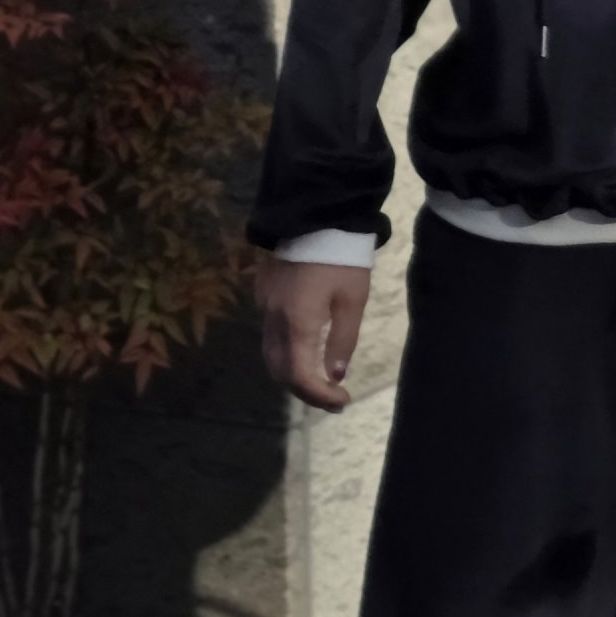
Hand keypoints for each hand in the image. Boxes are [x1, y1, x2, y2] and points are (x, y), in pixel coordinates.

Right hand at [254, 254, 370, 412]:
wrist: (315, 215)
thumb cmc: (342, 257)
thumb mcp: (353, 300)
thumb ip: (343, 340)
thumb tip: (334, 376)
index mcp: (298, 322)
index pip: (300, 376)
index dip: (319, 396)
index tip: (343, 401)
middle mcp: (274, 319)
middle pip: (280, 371)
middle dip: (305, 391)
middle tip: (334, 398)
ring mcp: (264, 306)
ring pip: (270, 355)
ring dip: (292, 374)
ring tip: (321, 382)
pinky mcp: (263, 294)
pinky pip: (269, 335)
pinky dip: (285, 353)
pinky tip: (306, 352)